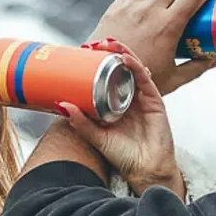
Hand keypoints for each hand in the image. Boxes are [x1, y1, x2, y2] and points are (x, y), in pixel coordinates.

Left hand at [58, 42, 183, 195]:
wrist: (145, 171)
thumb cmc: (123, 156)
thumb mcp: (96, 137)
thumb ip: (80, 122)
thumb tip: (61, 104)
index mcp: (115, 104)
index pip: (106, 77)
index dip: (96, 63)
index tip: (82, 52)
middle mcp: (129, 98)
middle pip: (120, 69)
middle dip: (108, 53)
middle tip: (93, 44)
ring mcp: (143, 98)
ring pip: (133, 69)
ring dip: (121, 53)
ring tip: (108, 44)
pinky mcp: (155, 101)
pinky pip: (145, 79)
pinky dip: (135, 66)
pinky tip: (125, 58)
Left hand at [87, 0, 215, 96]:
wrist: (101, 81)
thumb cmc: (139, 83)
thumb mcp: (173, 79)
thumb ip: (196, 68)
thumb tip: (214, 60)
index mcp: (168, 25)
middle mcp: (149, 11)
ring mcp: (129, 9)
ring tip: (165, 0)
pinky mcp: (112, 11)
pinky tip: (141, 12)